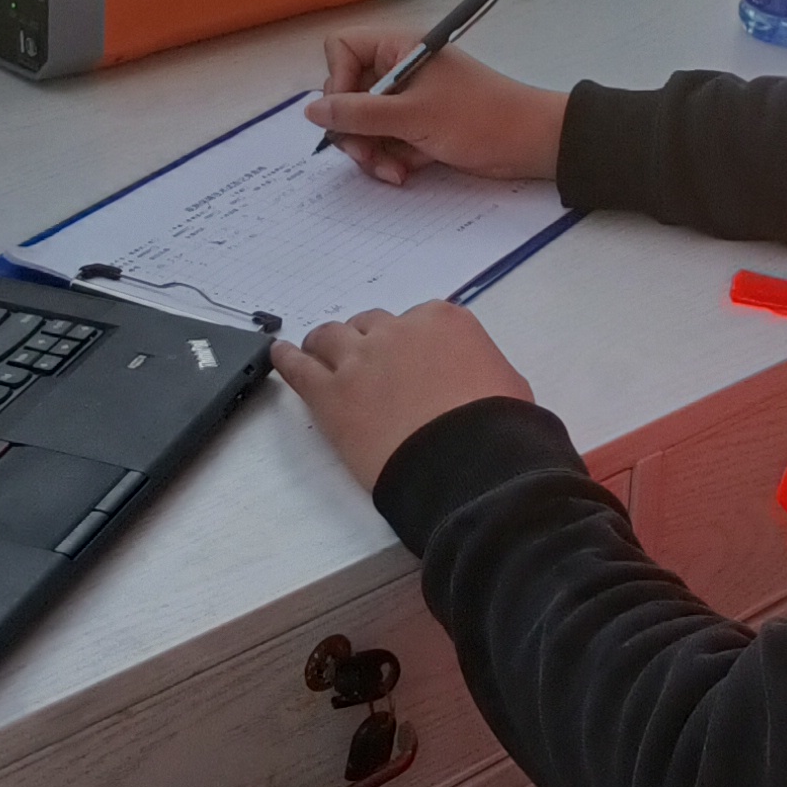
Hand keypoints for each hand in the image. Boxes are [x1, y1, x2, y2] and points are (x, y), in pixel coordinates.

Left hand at [273, 302, 535, 493]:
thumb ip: (479, 367)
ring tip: (317, 354)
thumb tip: (471, 380)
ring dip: (326, 345)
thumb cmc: (498, 428)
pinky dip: (287, 358)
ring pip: (329, 337)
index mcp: (444, 321)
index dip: (409, 344)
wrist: (469, 465)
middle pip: (371, 326)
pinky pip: (299, 367)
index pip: (417, 321)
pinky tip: (280, 355)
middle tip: (368, 368)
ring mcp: (359, 359)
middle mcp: (398, 331)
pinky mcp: (331, 394)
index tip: (410, 363)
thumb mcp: (507, 382)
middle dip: (368, 343)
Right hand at [304, 30, 566, 187]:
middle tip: (366, 154)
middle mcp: (399, 70)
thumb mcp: (413, 116)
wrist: (531, 144)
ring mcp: (409, 101)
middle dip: (354, 130)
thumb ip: (359, 114)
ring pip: (365, 125)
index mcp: (399, 49)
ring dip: (372, 152)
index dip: (336, 82)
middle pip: (348, 95)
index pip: (342, 50)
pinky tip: (407, 173)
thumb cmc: (479, 117)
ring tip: (392, 171)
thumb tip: (312, 112)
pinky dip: (391, 160)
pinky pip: (386, 142)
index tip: (348, 113)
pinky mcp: (419, 128)